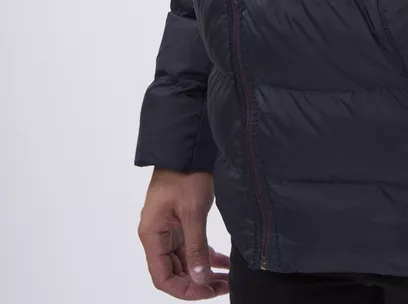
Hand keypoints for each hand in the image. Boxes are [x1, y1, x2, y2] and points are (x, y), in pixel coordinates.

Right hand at [137, 168, 229, 297]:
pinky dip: (207, 255)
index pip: (163, 277)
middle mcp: (158, 235)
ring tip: (227, 280)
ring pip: (186, 260)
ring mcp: (170, 229)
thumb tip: (199, 278)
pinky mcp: (182, 221)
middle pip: (175, 272)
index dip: (185, 289)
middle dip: (199, 282)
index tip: (207, 292)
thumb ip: (195, 247)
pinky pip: (193, 246)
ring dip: (204, 271)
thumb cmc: (185, 174)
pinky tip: (224, 263)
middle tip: (223, 287)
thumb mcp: (192, 212)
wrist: (189, 146)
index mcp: (152, 235)